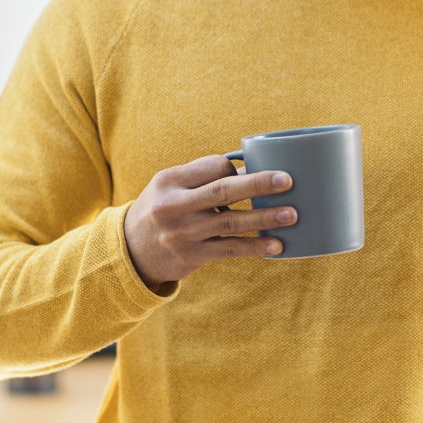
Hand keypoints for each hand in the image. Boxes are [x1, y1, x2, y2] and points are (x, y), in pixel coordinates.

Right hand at [123, 155, 295, 286]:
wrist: (131, 251)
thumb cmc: (161, 209)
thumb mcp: (169, 186)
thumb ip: (202, 176)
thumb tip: (251, 167)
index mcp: (171, 180)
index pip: (213, 166)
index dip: (237, 167)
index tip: (254, 170)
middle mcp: (175, 205)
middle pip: (224, 190)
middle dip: (259, 184)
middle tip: (288, 180)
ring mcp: (184, 233)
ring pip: (232, 222)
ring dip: (264, 218)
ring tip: (291, 214)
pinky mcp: (193, 256)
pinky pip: (230, 249)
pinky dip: (255, 247)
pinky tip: (276, 245)